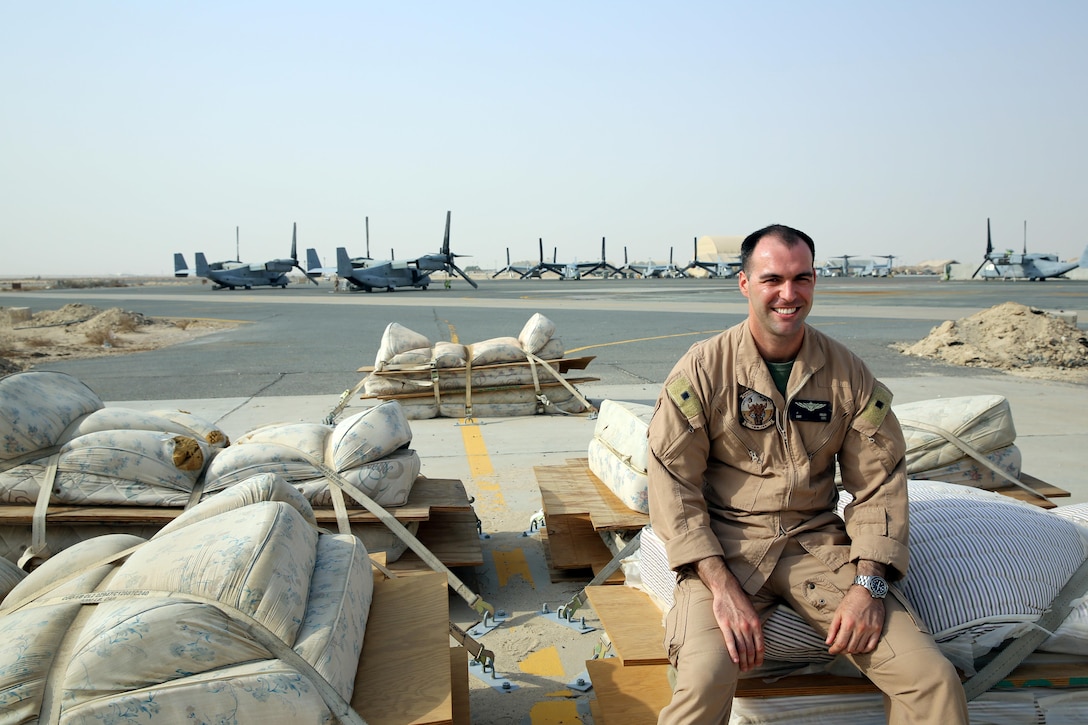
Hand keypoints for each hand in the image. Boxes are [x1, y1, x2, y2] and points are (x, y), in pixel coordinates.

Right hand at [695, 557, 764, 671]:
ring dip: (743, 661)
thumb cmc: (740, 601)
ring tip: (743, 669)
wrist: (727, 590)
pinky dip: (733, 653)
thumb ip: (755, 626)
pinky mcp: (725, 625)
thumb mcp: (753, 613)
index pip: (760, 646)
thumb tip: (757, 640)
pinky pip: (730, 642)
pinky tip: (735, 661)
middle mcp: (747, 626)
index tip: (758, 664)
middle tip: (749, 669)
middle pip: (751, 650)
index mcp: (756, 623)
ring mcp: (736, 626)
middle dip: (751, 662)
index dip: (759, 658)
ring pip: (741, 648)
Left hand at [825, 586, 884, 654]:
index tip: (831, 651)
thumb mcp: (838, 612)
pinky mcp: (878, 629)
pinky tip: (859, 647)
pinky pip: (871, 646)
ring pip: (860, 649)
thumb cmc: (851, 601)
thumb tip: (828, 642)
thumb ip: (833, 628)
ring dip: (853, 651)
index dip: (834, 650)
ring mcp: (870, 630)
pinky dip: (864, 650)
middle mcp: (860, 628)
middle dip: (842, 651)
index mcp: (848, 623)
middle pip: (850, 648)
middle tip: (839, 649)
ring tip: (848, 647)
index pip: (840, 644)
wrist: (868, 591)